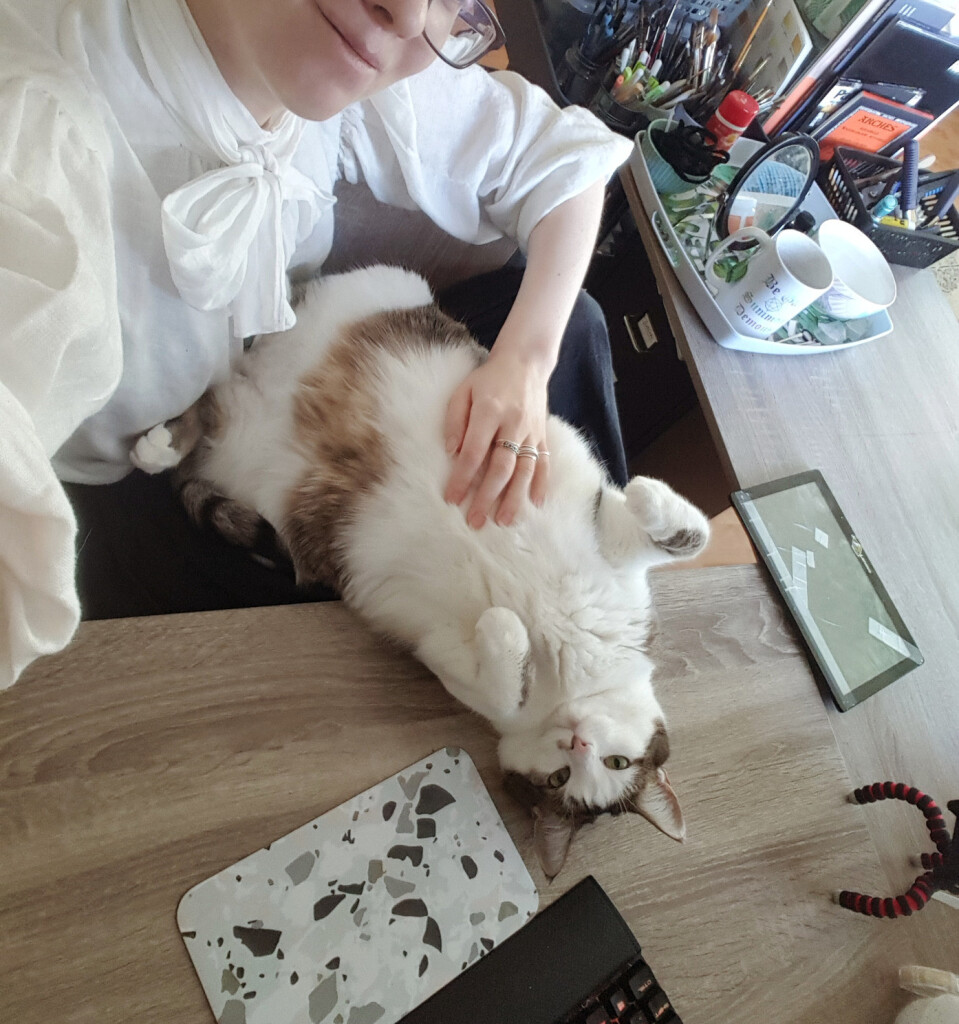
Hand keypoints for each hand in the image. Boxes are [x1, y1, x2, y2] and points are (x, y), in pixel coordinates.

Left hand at [443, 348, 549, 528]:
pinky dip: (541, 483)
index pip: (474, 452)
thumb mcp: (463, 391)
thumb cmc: (488, 379)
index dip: (462, 478)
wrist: (525, 361)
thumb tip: (452, 452)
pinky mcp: (542, 434)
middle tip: (476, 521)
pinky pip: (544, 462)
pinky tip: (535, 503)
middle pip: (501, 467)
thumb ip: (455, 421)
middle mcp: (513, 424)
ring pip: (524, 470)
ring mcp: (531, 431)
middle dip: (487, 496)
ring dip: (514, 498)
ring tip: (504, 521)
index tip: (452, 499)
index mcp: (489, 411)